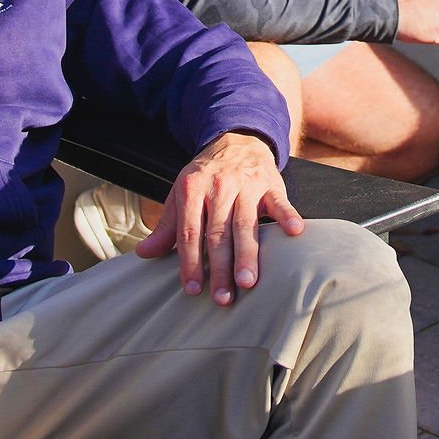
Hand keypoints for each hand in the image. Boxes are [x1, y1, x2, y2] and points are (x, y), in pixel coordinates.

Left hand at [133, 130, 304, 305]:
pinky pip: (280, 202)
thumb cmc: (206, 177)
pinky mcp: (271, 184)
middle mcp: (219, 186)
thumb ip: (167, 227)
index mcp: (192, 189)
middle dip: (220, 267)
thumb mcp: (181, 194)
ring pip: (246, 224)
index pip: (190, 231)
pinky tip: (294, 232)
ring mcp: (247, 184)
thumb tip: (143, 254)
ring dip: (247, 254)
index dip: (190, 262)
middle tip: (223, 298)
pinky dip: (288, 216)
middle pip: (218, 233)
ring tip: (248, 282)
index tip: (193, 289)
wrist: (236, 141)